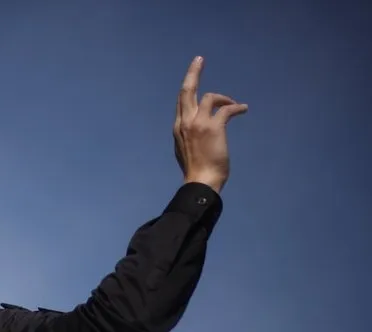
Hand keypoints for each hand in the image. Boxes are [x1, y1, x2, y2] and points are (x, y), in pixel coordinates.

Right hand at [173, 56, 247, 193]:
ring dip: (223, 97)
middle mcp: (185, 122)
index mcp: (178, 128)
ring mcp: (198, 124)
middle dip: (193, 73)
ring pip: (209, 96)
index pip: (181, 102)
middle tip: (199, 59)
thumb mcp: (185, 150)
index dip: (187, 88)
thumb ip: (188, 136)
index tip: (191, 76)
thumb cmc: (196, 170)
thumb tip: (195, 131)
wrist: (201, 181)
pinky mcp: (213, 127)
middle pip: (187, 91)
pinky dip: (236, 107)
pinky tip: (244, 109)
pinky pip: (226, 109)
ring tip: (233, 103)